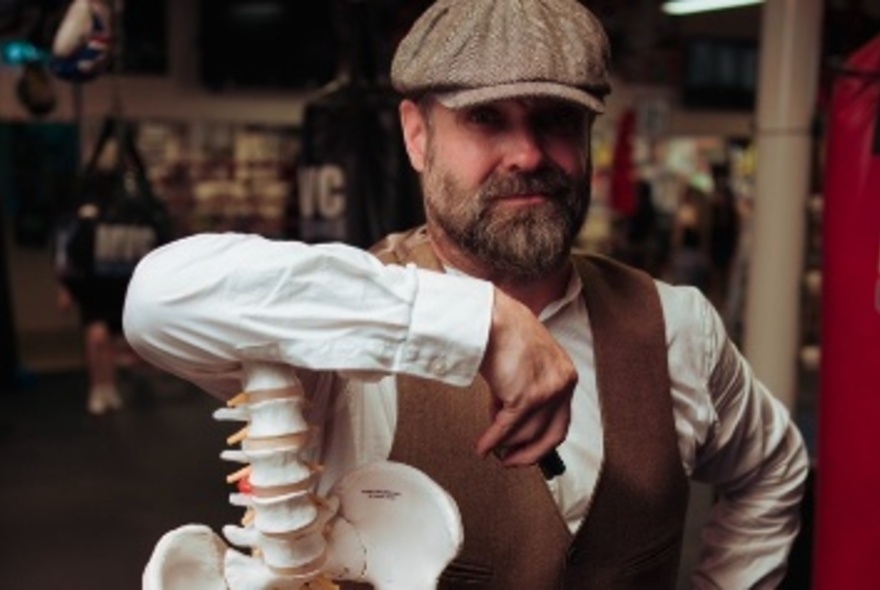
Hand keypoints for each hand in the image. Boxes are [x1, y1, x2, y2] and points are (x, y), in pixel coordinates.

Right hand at [475, 289, 576, 466]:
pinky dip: (493, 440)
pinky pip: (508, 428)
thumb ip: (520, 394)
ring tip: (490, 447)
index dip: (542, 440)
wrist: (492, 318)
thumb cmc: (503, 333)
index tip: (527, 450)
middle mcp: (562, 385)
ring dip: (505, 444)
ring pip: (527, 434)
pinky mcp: (525, 396)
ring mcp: (546, 392)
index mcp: (565, 376)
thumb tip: (505, 422)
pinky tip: (483, 447)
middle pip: (551, 435)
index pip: (561, 420)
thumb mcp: (522, 366)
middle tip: (511, 460)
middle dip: (529, 454)